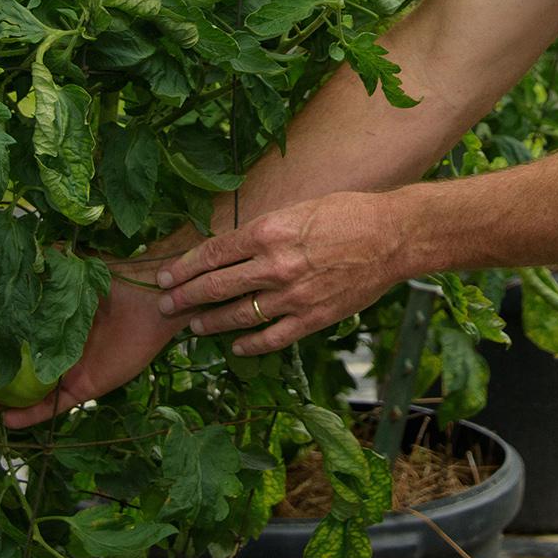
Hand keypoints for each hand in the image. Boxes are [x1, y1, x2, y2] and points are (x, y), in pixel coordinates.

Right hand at [0, 272, 183, 427]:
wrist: (150, 297)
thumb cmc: (108, 278)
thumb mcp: (62, 267)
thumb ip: (28, 268)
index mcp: (39, 323)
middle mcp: (48, 349)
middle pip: (3, 370)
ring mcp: (64, 370)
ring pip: (22, 394)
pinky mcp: (84, 386)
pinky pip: (52, 406)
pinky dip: (30, 415)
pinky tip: (6, 421)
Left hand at [154, 191, 405, 355]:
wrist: (392, 236)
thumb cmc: (348, 214)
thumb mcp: (297, 209)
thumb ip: (263, 230)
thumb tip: (232, 246)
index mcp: (268, 231)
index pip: (212, 253)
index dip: (183, 268)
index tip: (164, 276)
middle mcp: (275, 265)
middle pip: (215, 286)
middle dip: (184, 297)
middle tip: (165, 304)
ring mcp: (293, 296)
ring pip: (237, 315)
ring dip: (210, 322)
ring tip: (193, 325)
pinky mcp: (313, 318)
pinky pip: (271, 338)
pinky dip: (249, 346)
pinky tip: (236, 347)